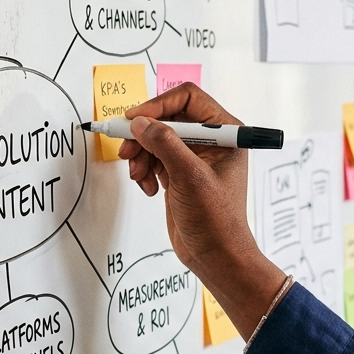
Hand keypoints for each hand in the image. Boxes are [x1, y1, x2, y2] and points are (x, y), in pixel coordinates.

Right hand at [118, 84, 284, 337]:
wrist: (216, 256)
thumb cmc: (218, 221)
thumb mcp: (190, 177)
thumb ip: (165, 144)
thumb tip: (141, 122)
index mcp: (226, 132)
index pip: (188, 97)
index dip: (159, 104)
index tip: (136, 118)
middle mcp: (211, 140)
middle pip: (167, 118)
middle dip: (144, 134)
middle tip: (127, 149)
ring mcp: (193, 157)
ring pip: (156, 139)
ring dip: (141, 155)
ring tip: (138, 176)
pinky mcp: (179, 173)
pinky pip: (153, 159)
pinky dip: (145, 171)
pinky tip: (149, 188)